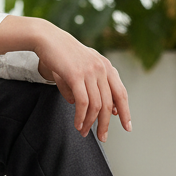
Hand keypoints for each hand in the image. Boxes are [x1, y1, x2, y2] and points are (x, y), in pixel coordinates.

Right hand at [0, 16, 130, 140]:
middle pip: (110, 103)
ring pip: (96, 105)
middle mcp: (102, 69)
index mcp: (107, 67)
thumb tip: (92, 109)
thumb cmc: (63, 54)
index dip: (125, 112)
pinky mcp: (76, 75)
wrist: (48, 38)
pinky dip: (81, 116)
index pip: (121, 93)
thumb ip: (90, 86)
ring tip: (83, 132)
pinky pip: (83, 102)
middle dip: (105, 123)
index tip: (126, 127)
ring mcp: (90, 71)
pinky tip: (77, 123)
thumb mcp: (82, 68)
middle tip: (102, 137)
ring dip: (90, 122)